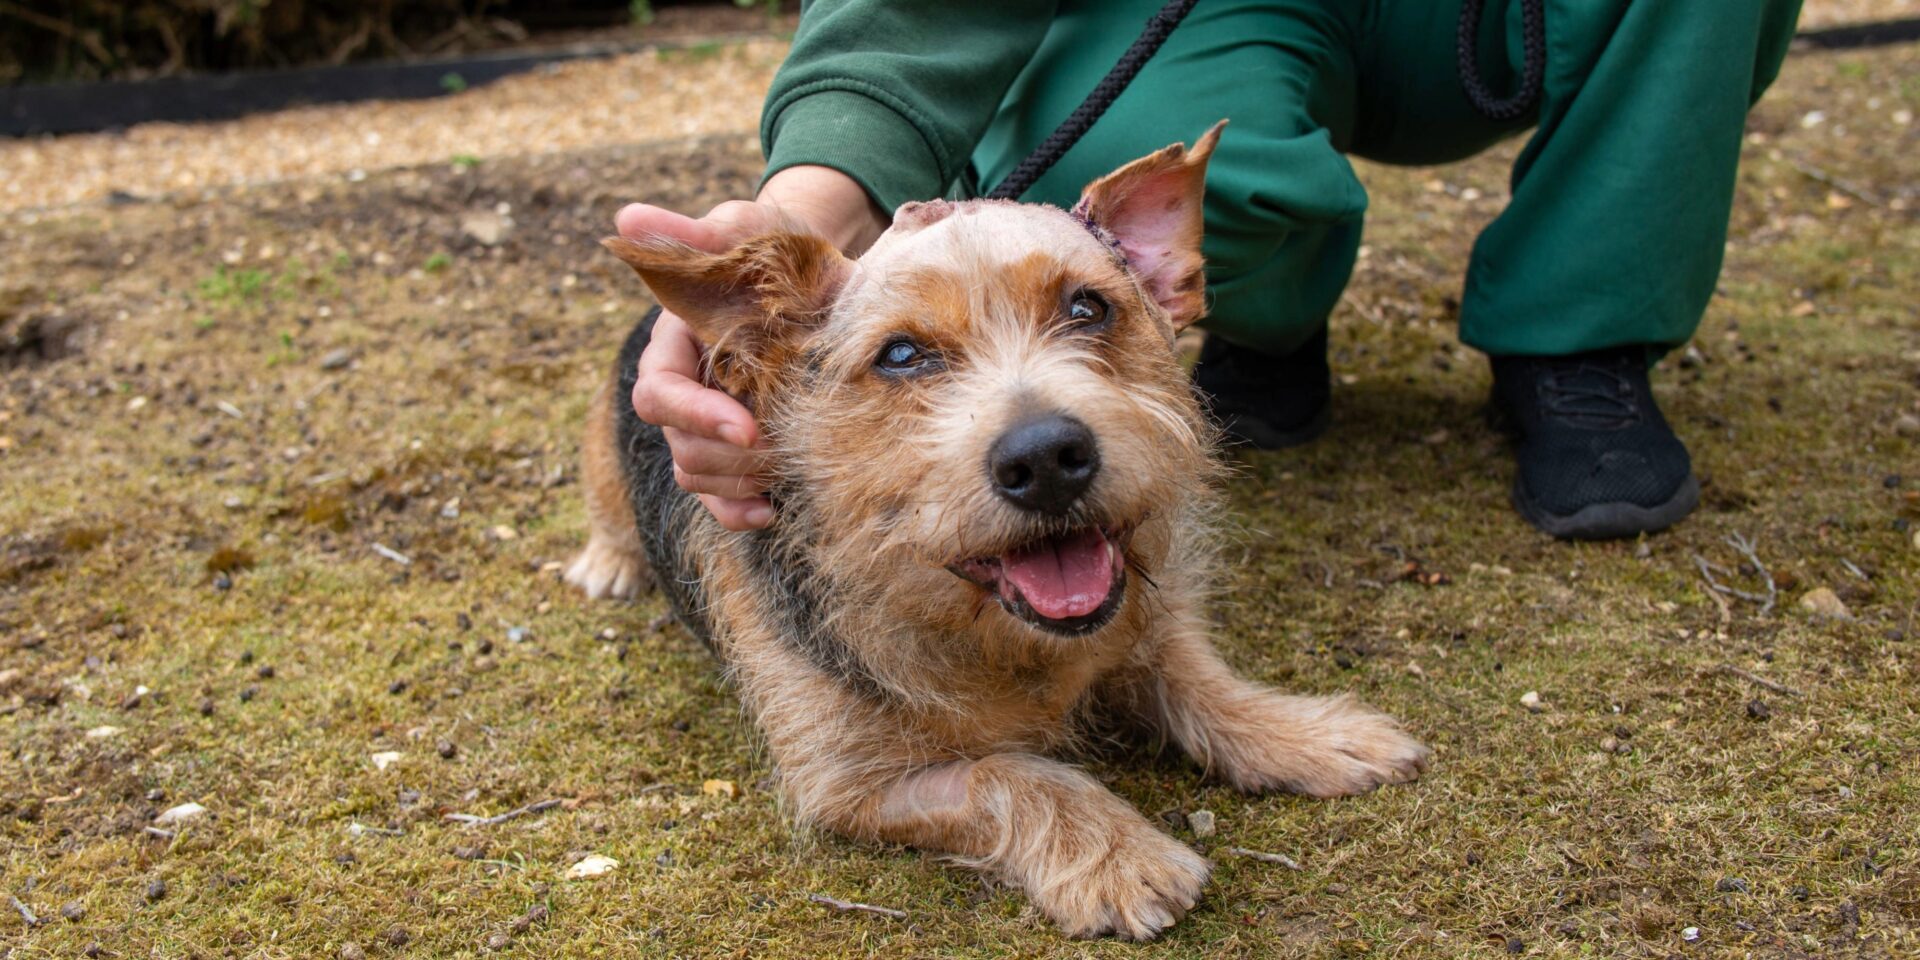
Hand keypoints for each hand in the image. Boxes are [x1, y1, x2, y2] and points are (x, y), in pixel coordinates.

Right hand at [620, 165, 886, 530]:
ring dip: (738, 482)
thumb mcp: (748, 231)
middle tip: (780, 448)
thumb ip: (697, 235)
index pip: (658, 393)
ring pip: (698, 475)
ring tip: (784, 471)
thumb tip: (627, 219)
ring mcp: (711, 426)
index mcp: (674, 346)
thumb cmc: (779, 251)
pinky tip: (771, 511)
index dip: (695, 415)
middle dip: (726, 456)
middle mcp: (686, 392)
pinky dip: (739, 512)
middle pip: (678, 445)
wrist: (830, 283)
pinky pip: (721, 500)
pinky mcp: (742, 452)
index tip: (746, 427)